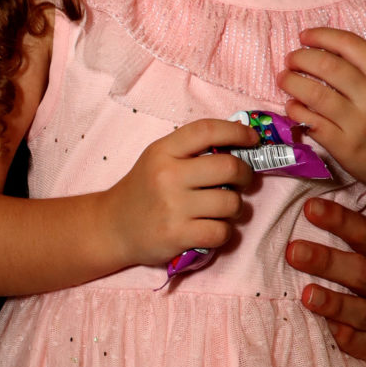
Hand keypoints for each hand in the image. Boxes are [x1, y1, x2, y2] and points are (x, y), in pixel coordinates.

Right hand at [103, 119, 256, 269]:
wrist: (113, 226)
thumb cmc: (143, 189)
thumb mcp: (159, 159)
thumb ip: (191, 150)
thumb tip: (240, 144)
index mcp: (164, 151)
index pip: (207, 131)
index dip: (238, 132)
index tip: (253, 139)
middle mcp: (167, 175)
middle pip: (229, 167)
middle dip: (245, 175)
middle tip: (242, 182)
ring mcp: (172, 206)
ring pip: (230, 203)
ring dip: (236, 208)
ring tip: (223, 209)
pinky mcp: (177, 235)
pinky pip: (221, 232)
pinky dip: (224, 232)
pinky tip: (213, 228)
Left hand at [279, 29, 365, 203]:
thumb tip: (324, 49)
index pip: (350, 45)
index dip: (322, 36)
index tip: (304, 36)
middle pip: (327, 66)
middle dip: (301, 58)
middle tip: (290, 59)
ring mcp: (358, 122)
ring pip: (314, 93)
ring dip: (291, 82)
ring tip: (284, 78)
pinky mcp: (343, 145)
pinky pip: (310, 121)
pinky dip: (295, 110)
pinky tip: (292, 105)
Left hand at [287, 198, 365, 366]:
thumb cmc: (351, 299)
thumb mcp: (345, 271)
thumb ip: (330, 248)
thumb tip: (296, 213)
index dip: (339, 221)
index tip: (309, 208)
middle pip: (363, 272)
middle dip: (327, 261)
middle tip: (294, 252)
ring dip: (336, 303)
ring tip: (308, 295)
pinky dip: (352, 339)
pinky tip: (332, 331)